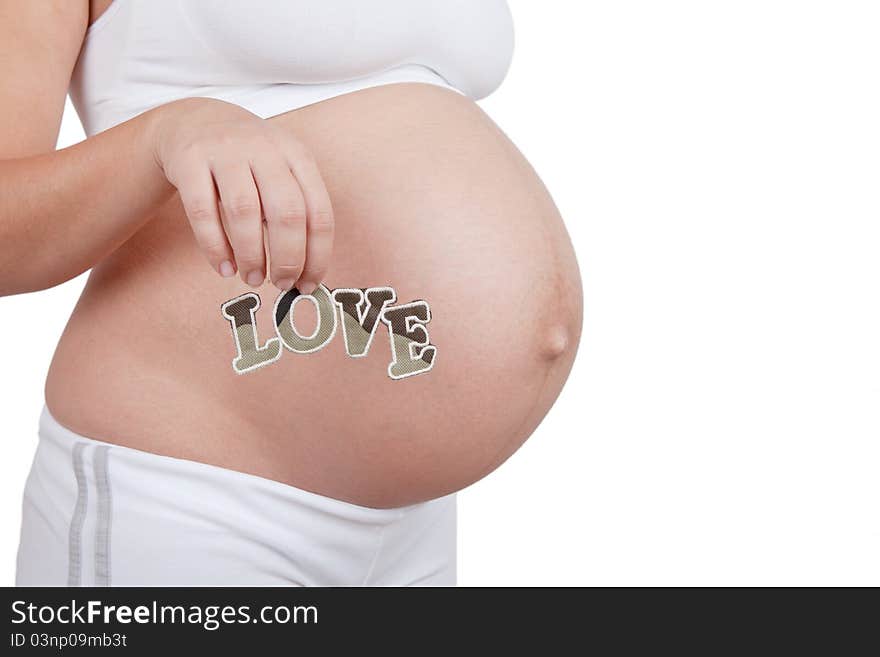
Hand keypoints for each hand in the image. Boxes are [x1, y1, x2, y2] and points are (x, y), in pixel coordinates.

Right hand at [151, 97, 333, 292]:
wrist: (193, 120)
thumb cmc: (247, 160)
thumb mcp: (280, 172)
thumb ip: (295, 213)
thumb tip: (304, 273)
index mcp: (296, 156)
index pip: (319, 212)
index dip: (317, 254)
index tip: (309, 282)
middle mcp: (265, 149)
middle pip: (286, 212)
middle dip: (288, 258)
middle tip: (281, 283)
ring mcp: (226, 152)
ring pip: (244, 212)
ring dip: (251, 255)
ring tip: (253, 278)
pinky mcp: (190, 160)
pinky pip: (202, 211)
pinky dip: (215, 246)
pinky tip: (224, 268)